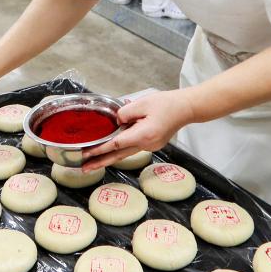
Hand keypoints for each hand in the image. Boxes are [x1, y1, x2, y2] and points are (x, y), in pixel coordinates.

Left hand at [81, 90, 195, 170]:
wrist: (185, 109)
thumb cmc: (167, 104)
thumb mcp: (142, 103)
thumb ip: (124, 113)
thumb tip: (116, 122)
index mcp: (143, 135)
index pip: (116, 144)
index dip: (100, 149)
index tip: (87, 153)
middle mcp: (146, 145)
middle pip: (119, 155)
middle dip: (101, 162)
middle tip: (84, 168)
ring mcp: (150, 147)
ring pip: (125, 153)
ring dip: (109, 158)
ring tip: (93, 163)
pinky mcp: (151, 144)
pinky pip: (132, 148)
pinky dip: (120, 150)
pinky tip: (111, 149)